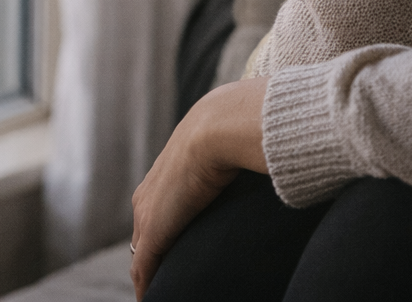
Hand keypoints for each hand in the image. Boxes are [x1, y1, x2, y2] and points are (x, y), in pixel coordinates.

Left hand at [130, 77, 268, 298]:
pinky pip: (144, 269)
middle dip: (155, 263)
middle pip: (144, 240)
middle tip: (168, 285)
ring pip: (142, 257)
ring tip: (163, 296)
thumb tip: (268, 161)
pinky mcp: (154, 231)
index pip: (157, 216)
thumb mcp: (231, 150)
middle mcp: (148, 196)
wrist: (220, 127)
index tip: (176, 256)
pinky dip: (147, 288)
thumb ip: (239, 163)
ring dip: (153, 278)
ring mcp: (148, 214)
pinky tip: (152, 301)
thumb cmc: (235, 132)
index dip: (165, 238)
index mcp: (164, 176)